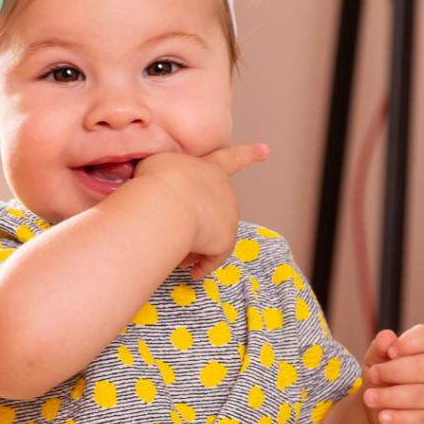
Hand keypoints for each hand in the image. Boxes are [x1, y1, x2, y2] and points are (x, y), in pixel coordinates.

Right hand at [135, 143, 268, 279]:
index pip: (232, 158)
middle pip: (212, 208)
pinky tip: (193, 273)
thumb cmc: (157, 180)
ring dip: (195, 245)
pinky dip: (204, 265)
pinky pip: (213, 257)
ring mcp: (228, 215)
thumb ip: (164, 174)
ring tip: (176, 254)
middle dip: (196, 222)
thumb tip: (159, 191)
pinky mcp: (225, 240)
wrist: (166, 203)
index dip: (249, 153)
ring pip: (211, 235)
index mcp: (210, 167)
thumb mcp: (158, 164)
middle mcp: (224, 189)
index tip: (265, 150)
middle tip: (175, 231)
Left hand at [361, 325, 423, 423]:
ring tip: (369, 398)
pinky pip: (421, 419)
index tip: (390, 351)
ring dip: (391, 397)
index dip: (411, 343)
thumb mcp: (375, 360)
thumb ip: (380, 348)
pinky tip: (383, 417)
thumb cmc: (383, 378)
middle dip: (396, 371)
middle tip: (374, 375)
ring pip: (422, 395)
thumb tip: (386, 336)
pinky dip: (400, 418)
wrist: (381, 410)